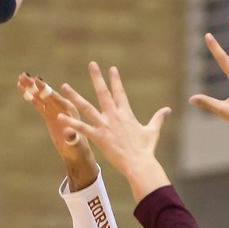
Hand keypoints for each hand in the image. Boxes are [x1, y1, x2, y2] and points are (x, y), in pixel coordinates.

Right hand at [17, 72, 97, 191]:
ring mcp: (56, 111)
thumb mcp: (75, 145)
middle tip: (24, 75)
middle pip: (47, 94)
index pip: (56, 98)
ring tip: (20, 78)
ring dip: (31, 88)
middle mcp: (63, 108)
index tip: (37, 80)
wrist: (77, 154)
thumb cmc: (78, 150)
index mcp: (70, 111)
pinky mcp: (50, 116)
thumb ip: (72, 138)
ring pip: (42, 98)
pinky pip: (39, 105)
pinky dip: (31, 98)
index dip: (46, 90)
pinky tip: (22, 89)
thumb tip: (69, 132)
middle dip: (35, 85)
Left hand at [57, 63, 171, 201]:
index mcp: (126, 113)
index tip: (111, 68)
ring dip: (74, 96)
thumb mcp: (153, 130)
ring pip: (86, 107)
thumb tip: (167, 110)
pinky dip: (71, 122)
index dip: (115, 80)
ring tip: (64, 86)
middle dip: (97, 77)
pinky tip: (60, 116)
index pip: (119, 92)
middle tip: (92, 64)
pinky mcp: (98, 137)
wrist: (139, 163)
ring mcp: (105, 125)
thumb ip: (158, 118)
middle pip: (103, 92)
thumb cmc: (146, 149)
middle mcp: (114, 116)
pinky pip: (81, 128)